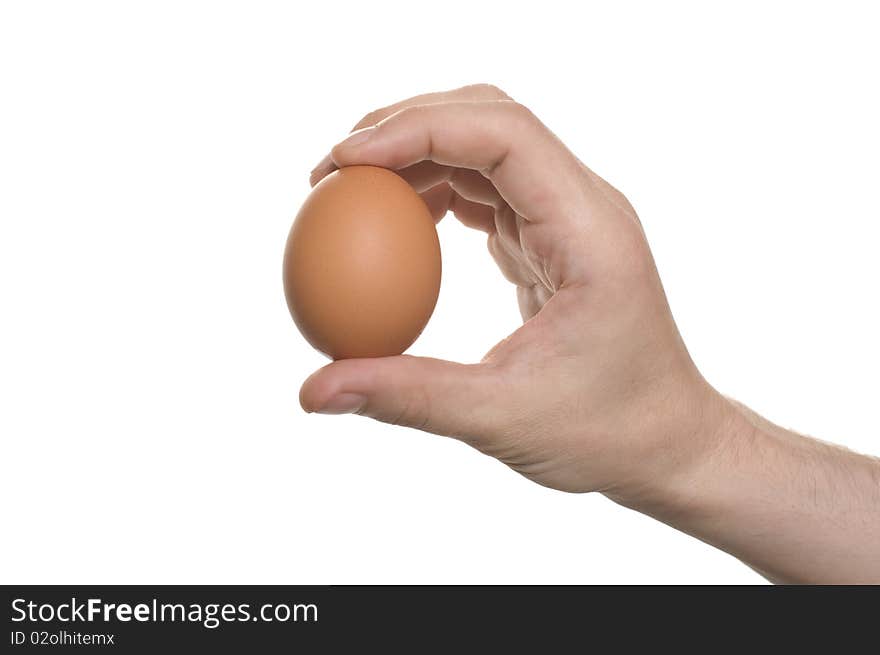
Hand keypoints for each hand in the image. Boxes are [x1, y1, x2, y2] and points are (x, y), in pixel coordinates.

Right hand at [301, 84, 728, 498]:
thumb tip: (316, 391)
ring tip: (349, 193)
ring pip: (483, 149)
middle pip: (490, 120)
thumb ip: (407, 397)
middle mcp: (583, 206)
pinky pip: (485, 192)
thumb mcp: (501, 419)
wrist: (665, 442)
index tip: (345, 162)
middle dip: (406, 126)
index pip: (504, 134)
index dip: (417, 128)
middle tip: (332, 170)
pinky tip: (393, 225)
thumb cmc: (607, 432)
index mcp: (588, 230)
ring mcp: (568, 217)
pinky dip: (433, 194)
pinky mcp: (550, 238)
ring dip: (415, 157)